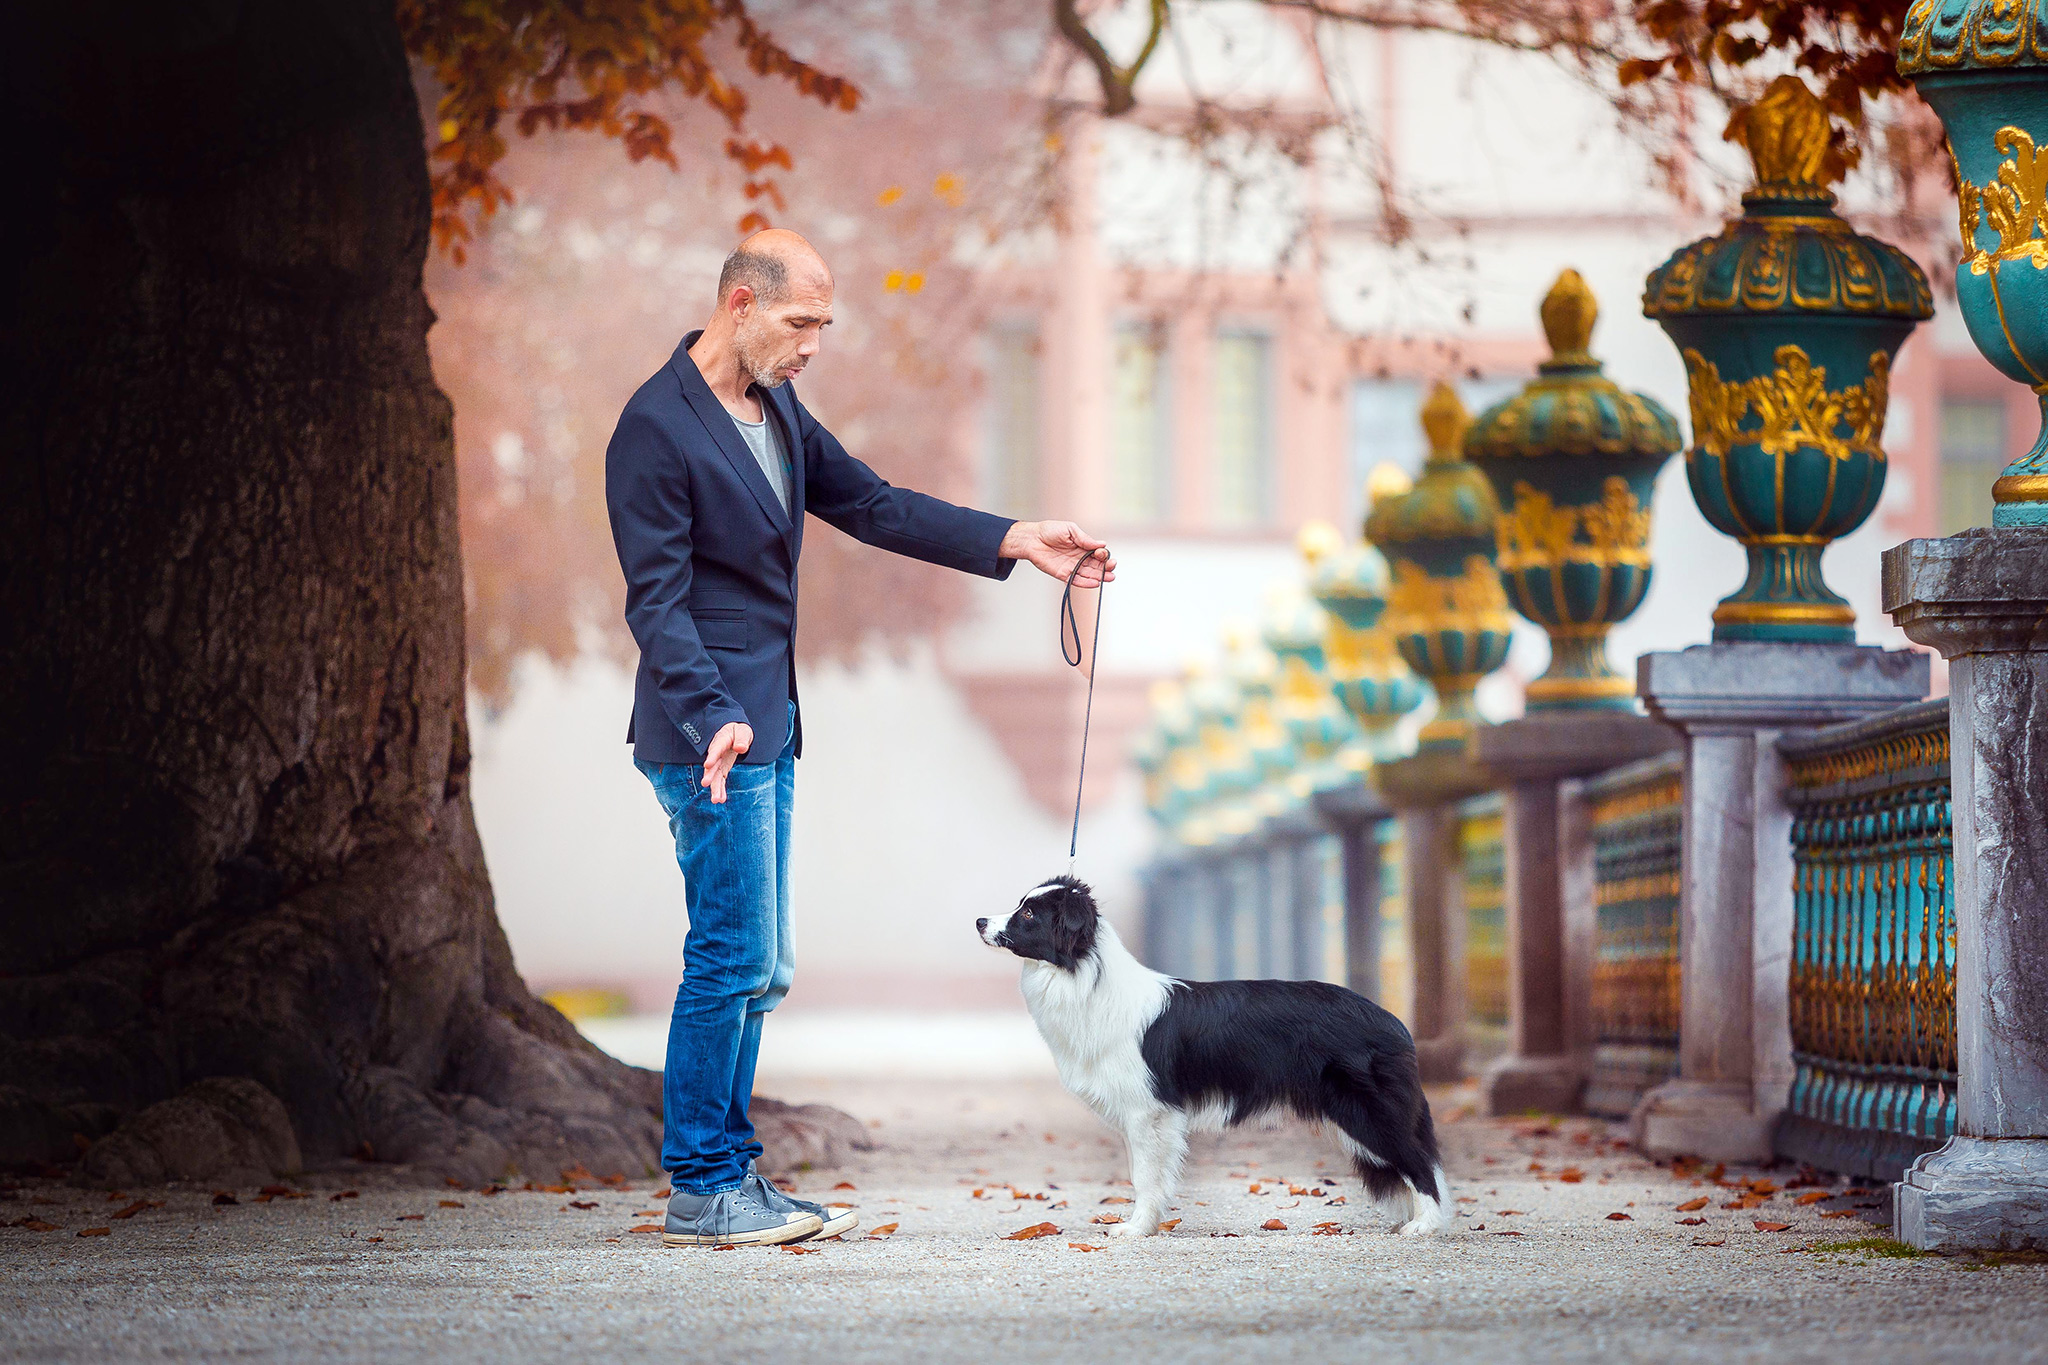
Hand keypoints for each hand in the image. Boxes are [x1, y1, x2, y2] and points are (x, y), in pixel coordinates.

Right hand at [701, 722, 752, 802]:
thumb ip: (741, 739)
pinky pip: (720, 780)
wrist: (734, 734)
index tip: (707, 765)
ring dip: (715, 788)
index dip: (711, 757)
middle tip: (705, 784)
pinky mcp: (721, 769)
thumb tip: (741, 748)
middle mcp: (716, 753)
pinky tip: (721, 800)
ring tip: (716, 800)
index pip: (716, 749)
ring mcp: (718, 763)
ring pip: (714, 776)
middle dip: (709, 775)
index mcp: (720, 741)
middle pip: (712, 765)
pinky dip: (720, 790)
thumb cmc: (738, 731)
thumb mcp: (742, 731)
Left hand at [1000, 520, 1116, 586]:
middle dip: (1106, 567)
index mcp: (1083, 546)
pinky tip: (1095, 583)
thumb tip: (1102, 544)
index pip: (1098, 553)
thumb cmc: (1049, 530)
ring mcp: (1072, 567)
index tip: (1104, 554)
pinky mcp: (1063, 574)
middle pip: (1097, 565)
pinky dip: (1086, 583)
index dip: (1103, 555)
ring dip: (1100, 576)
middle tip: (1112, 567)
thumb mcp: (1070, 529)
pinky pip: (1076, 580)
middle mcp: (1079, 558)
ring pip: (1089, 574)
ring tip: (1109, 577)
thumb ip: (1085, 538)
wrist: (1032, 539)